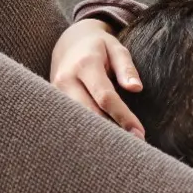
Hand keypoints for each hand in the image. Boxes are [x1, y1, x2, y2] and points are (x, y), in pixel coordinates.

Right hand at [50, 18, 144, 137]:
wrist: (68, 43)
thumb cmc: (98, 47)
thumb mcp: (116, 48)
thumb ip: (126, 68)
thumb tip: (136, 88)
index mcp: (85, 65)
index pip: (105, 97)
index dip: (123, 117)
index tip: (139, 132)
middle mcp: (66, 80)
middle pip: (89, 113)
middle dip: (111, 132)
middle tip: (133, 146)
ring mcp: (56, 93)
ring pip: (77, 122)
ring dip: (97, 136)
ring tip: (118, 149)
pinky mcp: (52, 103)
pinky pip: (70, 121)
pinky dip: (85, 132)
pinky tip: (101, 143)